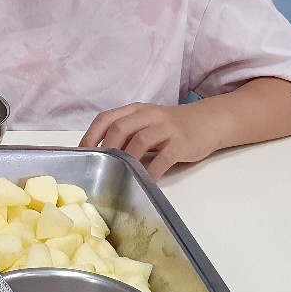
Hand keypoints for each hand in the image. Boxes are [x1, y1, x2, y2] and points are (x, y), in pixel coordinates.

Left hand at [79, 102, 219, 179]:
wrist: (208, 122)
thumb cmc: (172, 127)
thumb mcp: (147, 123)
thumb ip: (127, 134)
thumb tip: (100, 155)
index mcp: (136, 110)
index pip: (106, 118)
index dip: (91, 136)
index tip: (82, 154)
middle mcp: (149, 115)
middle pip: (120, 127)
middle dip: (106, 149)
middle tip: (98, 168)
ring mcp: (166, 128)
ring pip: (140, 140)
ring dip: (126, 160)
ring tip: (118, 175)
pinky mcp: (181, 143)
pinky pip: (163, 158)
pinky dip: (151, 171)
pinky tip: (145, 182)